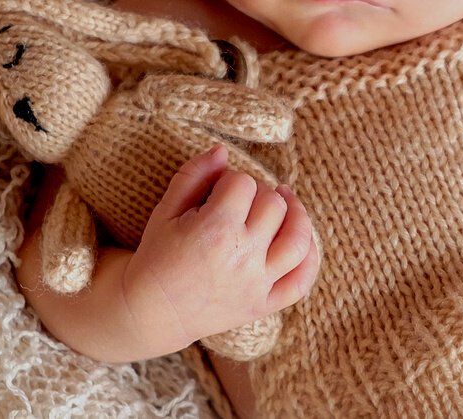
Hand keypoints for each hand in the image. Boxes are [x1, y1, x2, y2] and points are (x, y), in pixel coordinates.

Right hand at [120, 145, 319, 350]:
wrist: (152, 312)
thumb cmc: (157, 257)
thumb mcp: (166, 210)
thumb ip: (194, 175)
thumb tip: (223, 151)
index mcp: (216, 230)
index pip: (243, 184)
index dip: (229, 181)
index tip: (216, 192)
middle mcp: (243, 257)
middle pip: (273, 205)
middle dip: (258, 194)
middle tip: (238, 202)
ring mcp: (258, 283)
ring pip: (297, 238)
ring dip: (296, 215)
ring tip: (284, 202)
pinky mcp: (264, 304)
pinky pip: (301, 281)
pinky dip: (310, 258)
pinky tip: (301, 239)